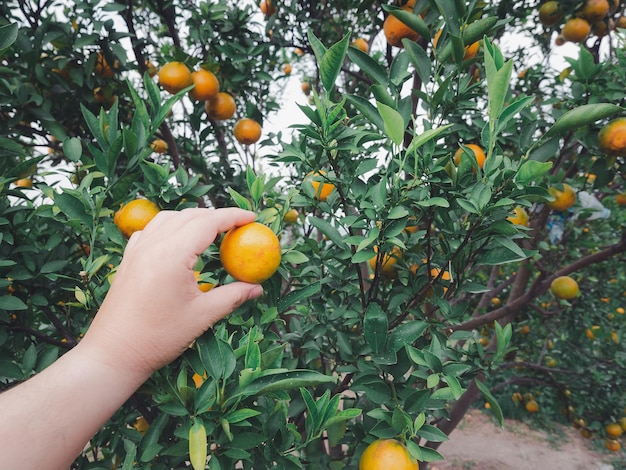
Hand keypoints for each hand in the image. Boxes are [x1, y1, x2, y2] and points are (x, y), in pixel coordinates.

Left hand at [82, 207, 262, 377]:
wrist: (113, 354)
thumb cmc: (158, 338)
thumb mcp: (202, 316)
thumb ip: (233, 296)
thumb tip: (257, 288)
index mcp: (172, 256)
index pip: (208, 222)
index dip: (233, 216)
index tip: (252, 217)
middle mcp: (152, 245)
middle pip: (189, 215)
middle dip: (217, 215)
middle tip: (238, 226)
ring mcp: (137, 250)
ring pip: (169, 218)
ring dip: (193, 218)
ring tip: (212, 230)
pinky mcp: (128, 259)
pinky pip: (151, 230)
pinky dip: (170, 226)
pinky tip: (178, 240)